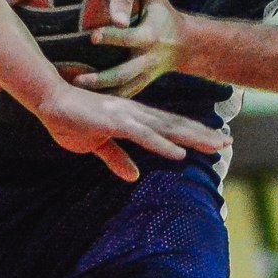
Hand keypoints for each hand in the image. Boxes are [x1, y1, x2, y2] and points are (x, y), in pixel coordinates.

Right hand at [30, 83, 227, 181]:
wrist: (49, 101)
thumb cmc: (69, 120)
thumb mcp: (96, 145)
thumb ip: (116, 158)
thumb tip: (133, 175)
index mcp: (133, 117)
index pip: (169, 126)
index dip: (193, 133)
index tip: (215, 140)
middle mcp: (136, 113)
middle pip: (176, 125)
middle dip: (203, 134)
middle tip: (229, 142)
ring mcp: (127, 116)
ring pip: (167, 128)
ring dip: (193, 138)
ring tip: (216, 145)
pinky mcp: (115, 122)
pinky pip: (143, 136)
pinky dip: (162, 144)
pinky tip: (179, 153)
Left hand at [73, 0, 182, 98]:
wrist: (188, 44)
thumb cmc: (164, 13)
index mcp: (149, 36)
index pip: (129, 37)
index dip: (112, 37)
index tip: (92, 37)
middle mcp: (147, 59)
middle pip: (123, 73)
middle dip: (101, 78)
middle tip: (77, 79)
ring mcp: (145, 75)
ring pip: (122, 90)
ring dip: (100, 95)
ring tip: (75, 93)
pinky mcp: (142, 85)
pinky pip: (123, 97)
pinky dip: (106, 101)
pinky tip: (85, 104)